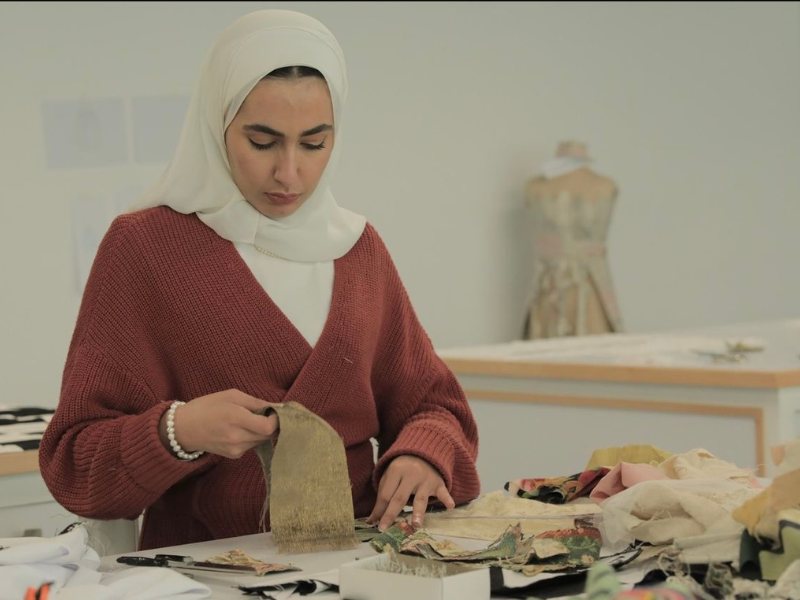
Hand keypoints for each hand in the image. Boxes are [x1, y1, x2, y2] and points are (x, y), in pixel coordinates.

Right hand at [158, 389, 279, 458]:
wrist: (183, 429)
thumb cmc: (206, 407)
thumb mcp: (231, 395)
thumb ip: (256, 402)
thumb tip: (278, 407)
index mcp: (236, 418)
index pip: (268, 427)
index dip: (277, 420)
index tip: (274, 411)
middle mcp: (237, 437)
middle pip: (268, 435)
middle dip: (272, 424)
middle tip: (267, 414)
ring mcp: (236, 449)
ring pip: (262, 441)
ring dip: (263, 431)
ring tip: (251, 419)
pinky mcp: (234, 456)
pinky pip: (252, 446)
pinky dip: (253, 437)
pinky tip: (242, 429)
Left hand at [367, 455, 454, 531]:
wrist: (423, 452)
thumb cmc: (403, 469)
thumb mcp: (390, 475)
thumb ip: (383, 494)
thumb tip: (373, 519)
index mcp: (396, 471)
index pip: (386, 494)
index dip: (379, 510)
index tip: (373, 524)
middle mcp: (411, 475)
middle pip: (399, 498)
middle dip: (391, 514)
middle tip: (384, 529)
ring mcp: (426, 479)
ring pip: (420, 498)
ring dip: (418, 512)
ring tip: (415, 525)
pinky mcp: (438, 483)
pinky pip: (443, 492)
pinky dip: (447, 498)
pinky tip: (450, 506)